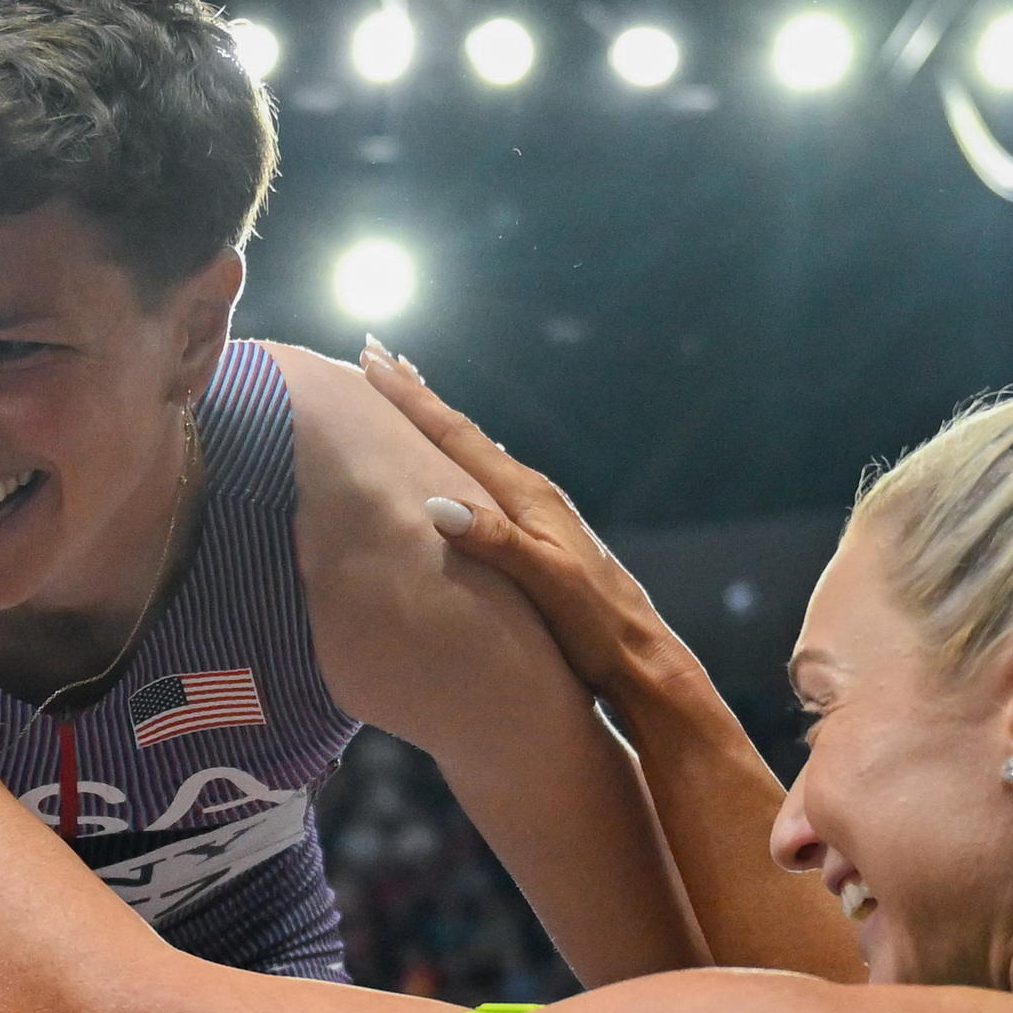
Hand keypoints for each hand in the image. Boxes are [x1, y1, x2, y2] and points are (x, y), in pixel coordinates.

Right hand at [360, 340, 677, 702]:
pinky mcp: (537, 536)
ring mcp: (536, 514)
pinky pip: (482, 480)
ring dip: (436, 422)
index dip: (412, 399)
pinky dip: (455, 458)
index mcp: (527, 496)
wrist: (639, 657)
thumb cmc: (594, 626)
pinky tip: (453, 464)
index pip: (457, 435)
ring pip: (472, 452)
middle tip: (378, 355)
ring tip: (408, 395)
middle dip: (418, 395)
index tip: (373, 360)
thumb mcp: (548, 583)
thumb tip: (438, 504)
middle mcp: (531, 494)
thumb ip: (498, 541)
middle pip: (462, 432)